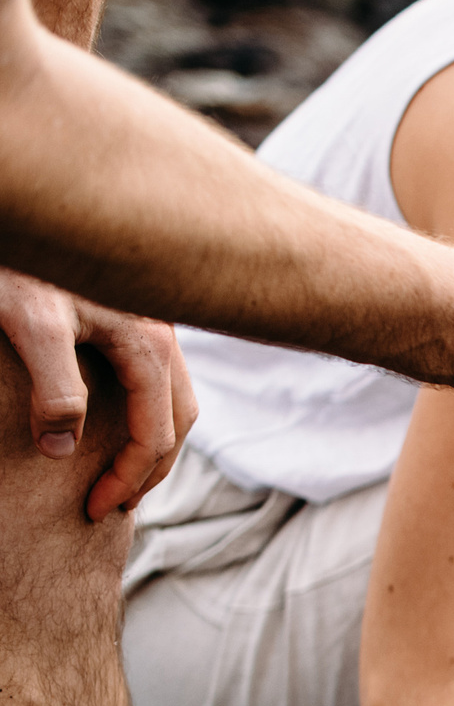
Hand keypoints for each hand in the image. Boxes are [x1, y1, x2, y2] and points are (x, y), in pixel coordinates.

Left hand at [0, 267, 197, 519]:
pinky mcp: (134, 311)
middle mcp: (163, 334)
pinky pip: (156, 374)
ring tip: (125, 467)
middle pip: (180, 420)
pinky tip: (119, 411)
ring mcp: (153, 321)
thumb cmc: (21, 259)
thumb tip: (61, 449)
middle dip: (152, 468)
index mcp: (148, 345)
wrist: (24, 196)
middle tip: (116, 503)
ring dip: (155, 439)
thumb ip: (54, 391)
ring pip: (174, 396)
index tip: (93, 509)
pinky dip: (147, 407)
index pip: (156, 433)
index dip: (128, 478)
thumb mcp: (29, 325)